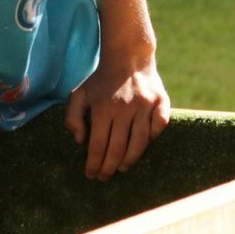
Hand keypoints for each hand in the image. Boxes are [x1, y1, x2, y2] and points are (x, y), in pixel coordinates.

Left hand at [65, 52, 170, 179]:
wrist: (127, 56)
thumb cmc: (100, 80)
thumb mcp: (78, 94)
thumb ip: (72, 117)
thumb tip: (80, 141)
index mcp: (103, 107)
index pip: (98, 144)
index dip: (94, 163)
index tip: (91, 175)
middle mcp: (125, 107)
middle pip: (118, 147)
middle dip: (109, 167)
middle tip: (104, 177)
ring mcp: (145, 105)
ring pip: (140, 141)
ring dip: (130, 159)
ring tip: (122, 168)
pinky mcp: (161, 101)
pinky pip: (160, 126)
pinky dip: (152, 139)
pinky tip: (142, 147)